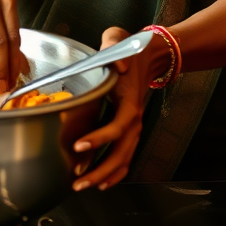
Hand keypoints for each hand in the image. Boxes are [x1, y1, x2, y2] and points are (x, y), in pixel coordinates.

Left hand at [70, 26, 172, 191]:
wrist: (148, 57)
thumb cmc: (127, 49)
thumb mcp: (118, 38)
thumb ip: (114, 44)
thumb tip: (118, 64)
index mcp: (129, 100)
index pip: (117, 126)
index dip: (99, 138)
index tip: (78, 146)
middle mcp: (134, 119)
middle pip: (121, 152)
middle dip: (99, 169)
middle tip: (77, 180)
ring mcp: (134, 127)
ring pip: (123, 159)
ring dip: (105, 175)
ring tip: (83, 186)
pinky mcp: (131, 131)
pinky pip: (126, 157)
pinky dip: (116, 173)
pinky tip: (102, 183)